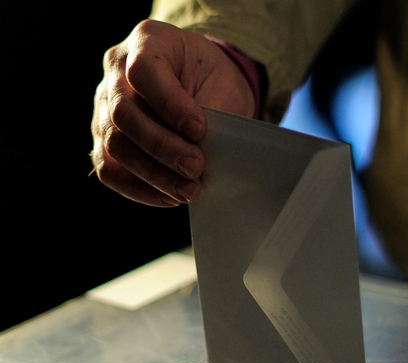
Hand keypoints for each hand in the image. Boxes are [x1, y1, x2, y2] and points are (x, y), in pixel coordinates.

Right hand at [90, 19, 254, 206]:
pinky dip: (139, 188)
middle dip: (163, 147)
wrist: (205, 84)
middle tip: (196, 168)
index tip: (199, 130)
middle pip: (124, 112)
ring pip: (115, 144)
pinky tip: (169, 197)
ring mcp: (104, 104)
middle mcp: (116, 69)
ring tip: (189, 190)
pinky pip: (110, 169)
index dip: (170, 104)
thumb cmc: (214, 81)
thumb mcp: (222, 84)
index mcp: (148, 40)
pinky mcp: (104, 138)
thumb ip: (210, 113)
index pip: (145, 71)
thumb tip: (204, 155)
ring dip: (154, 174)